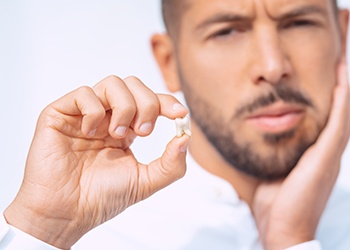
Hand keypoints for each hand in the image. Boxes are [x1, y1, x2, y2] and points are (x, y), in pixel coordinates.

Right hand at [4, 76, 189, 248]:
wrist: (67, 213)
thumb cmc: (102, 198)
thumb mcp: (145, 182)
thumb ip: (171, 163)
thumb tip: (186, 136)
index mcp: (125, 130)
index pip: (149, 102)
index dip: (166, 102)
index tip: (179, 114)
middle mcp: (106, 118)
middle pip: (134, 85)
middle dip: (147, 105)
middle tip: (143, 132)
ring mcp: (84, 114)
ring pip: (112, 83)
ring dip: (124, 106)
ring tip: (117, 135)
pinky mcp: (60, 114)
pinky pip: (83, 93)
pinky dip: (94, 110)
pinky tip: (90, 132)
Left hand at [253, 59, 349, 248]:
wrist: (282, 228)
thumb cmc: (277, 200)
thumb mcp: (275, 166)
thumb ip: (275, 149)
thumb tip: (261, 134)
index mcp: (314, 148)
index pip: (326, 110)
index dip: (330, 85)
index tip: (330, 59)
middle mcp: (326, 147)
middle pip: (339, 104)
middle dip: (342, 75)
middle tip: (343, 44)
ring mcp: (329, 152)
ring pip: (342, 108)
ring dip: (345, 80)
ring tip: (345, 52)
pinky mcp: (326, 158)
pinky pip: (337, 123)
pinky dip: (342, 100)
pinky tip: (343, 77)